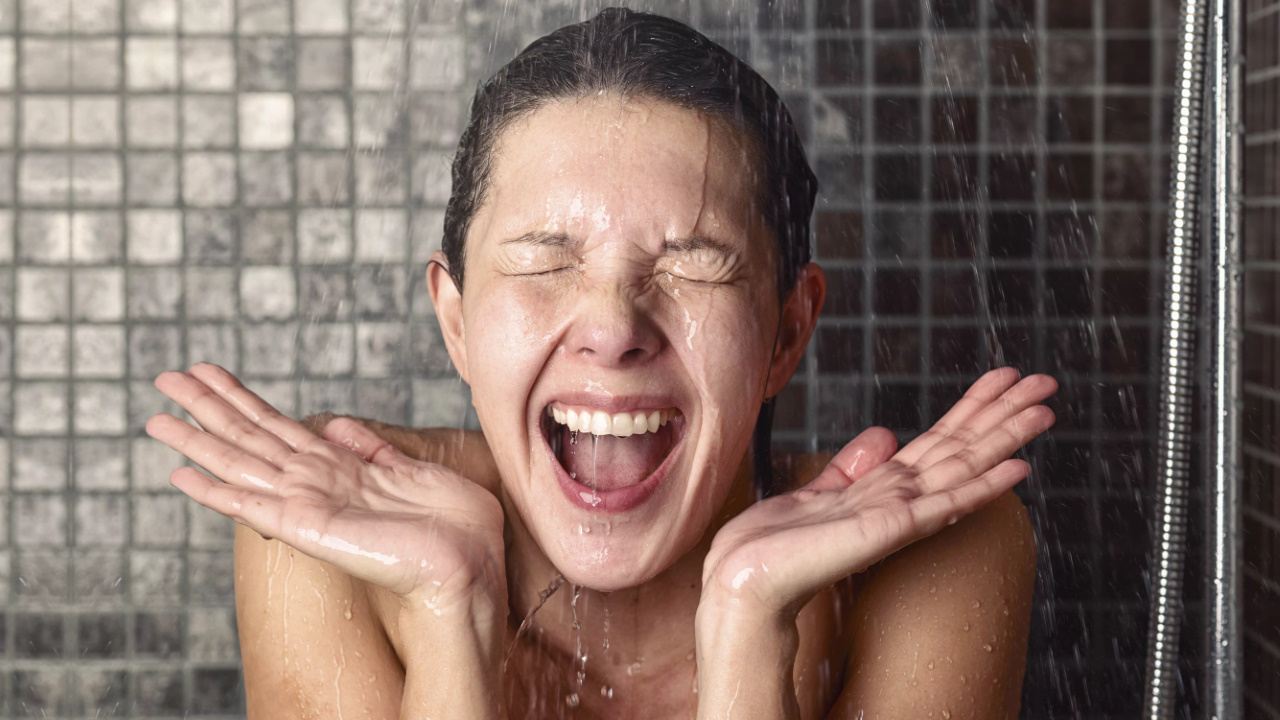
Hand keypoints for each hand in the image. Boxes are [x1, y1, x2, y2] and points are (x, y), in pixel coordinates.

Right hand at [145, 363, 506, 616]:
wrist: (469, 563)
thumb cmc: (453, 525)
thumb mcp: (412, 471)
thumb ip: (371, 449)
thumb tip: (336, 425)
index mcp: (338, 468)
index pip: (276, 425)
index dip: (241, 397)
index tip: (207, 372)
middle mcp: (314, 484)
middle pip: (248, 436)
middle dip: (206, 407)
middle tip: (163, 378)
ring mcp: (306, 505)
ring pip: (240, 462)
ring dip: (197, 440)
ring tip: (155, 417)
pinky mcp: (306, 527)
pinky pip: (251, 505)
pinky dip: (215, 491)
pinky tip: (181, 474)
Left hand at [700, 367, 1055, 618]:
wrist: (748, 578)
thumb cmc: (775, 545)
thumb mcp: (817, 491)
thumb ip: (855, 467)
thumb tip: (885, 435)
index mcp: (885, 488)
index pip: (941, 439)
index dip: (974, 407)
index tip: (1005, 378)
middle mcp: (901, 500)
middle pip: (964, 447)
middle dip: (1004, 414)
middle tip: (1047, 384)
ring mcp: (902, 515)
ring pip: (965, 468)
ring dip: (1007, 440)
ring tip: (1046, 412)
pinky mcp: (892, 529)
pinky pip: (948, 503)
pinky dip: (983, 485)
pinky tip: (1017, 469)